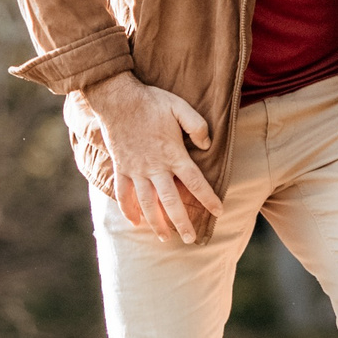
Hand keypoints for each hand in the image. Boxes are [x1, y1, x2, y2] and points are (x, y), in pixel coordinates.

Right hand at [73, 71, 223, 243]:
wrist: (117, 99)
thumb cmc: (151, 101)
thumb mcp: (180, 107)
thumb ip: (197, 126)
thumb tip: (207, 146)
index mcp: (173, 154)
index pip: (195, 182)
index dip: (208, 198)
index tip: (219, 211)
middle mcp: (155, 167)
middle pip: (171, 201)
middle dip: (181, 222)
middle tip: (189, 239)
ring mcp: (136, 170)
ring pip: (147, 203)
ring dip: (156, 223)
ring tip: (164, 238)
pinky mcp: (121, 167)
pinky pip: (123, 194)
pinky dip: (128, 210)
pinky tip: (135, 222)